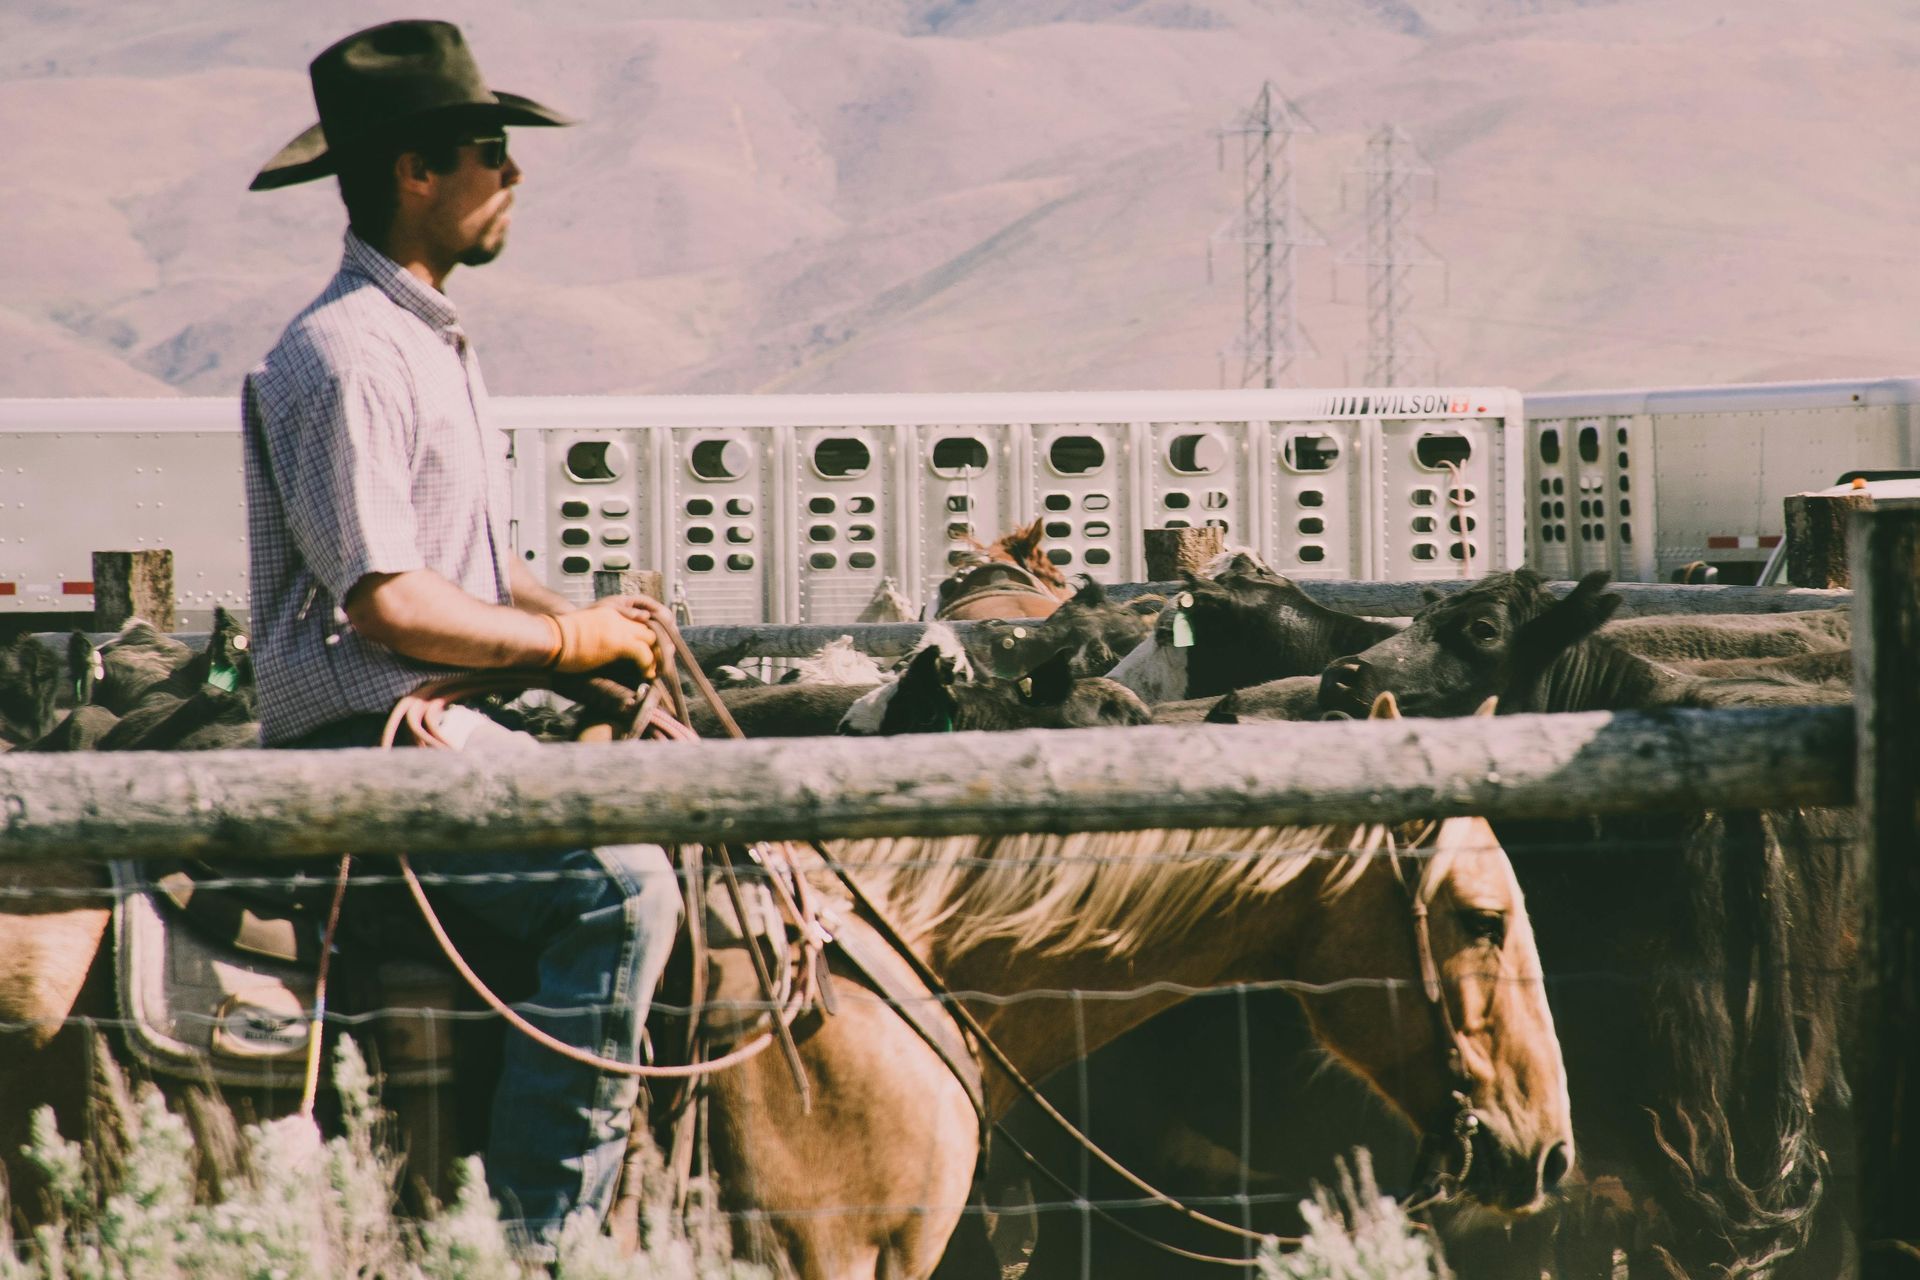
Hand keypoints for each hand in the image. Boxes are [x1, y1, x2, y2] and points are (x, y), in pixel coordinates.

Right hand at [544, 600, 660, 676]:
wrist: (549, 636)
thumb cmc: (557, 640)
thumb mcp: (584, 633)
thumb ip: (600, 639)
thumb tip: (603, 655)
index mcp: (610, 613)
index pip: (641, 621)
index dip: (649, 638)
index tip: (653, 653)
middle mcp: (619, 618)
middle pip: (651, 629)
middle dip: (658, 647)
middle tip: (659, 664)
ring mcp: (620, 629)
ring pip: (653, 640)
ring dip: (657, 657)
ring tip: (654, 672)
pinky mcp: (619, 642)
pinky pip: (644, 653)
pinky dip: (649, 665)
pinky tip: (646, 675)